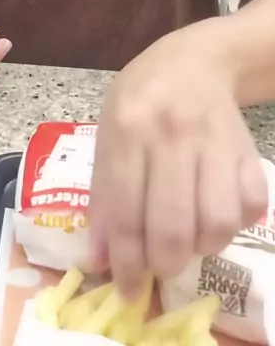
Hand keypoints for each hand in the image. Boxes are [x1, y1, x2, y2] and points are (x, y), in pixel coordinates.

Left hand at [90, 26, 267, 297]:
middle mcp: (172, 133)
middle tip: (160, 264)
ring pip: (216, 222)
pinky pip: (251, 206)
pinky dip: (236, 224)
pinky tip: (216, 213)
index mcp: (128, 127)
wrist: (193, 61)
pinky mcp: (247, 147)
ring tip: (189, 237)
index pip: (124, 211)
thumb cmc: (140, 100)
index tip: (128, 292)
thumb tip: (101, 261)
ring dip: (202, 246)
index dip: (126, 262)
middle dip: (164, 263)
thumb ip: (103, 196)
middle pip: (172, 226)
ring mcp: (215, 139)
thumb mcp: (108, 135)